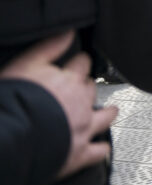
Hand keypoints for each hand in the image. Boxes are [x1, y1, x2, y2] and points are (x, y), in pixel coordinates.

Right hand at [0, 32, 117, 180]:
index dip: (78, 63)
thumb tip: (69, 31)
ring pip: (104, 117)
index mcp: (68, 80)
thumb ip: (49, 47)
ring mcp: (82, 128)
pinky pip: (98, 151)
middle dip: (87, 87)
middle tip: (82, 90)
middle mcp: (81, 103)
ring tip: (109, 112)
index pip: (82, 64)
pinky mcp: (79, 154)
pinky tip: (102, 147)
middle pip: (92, 89)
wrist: (8, 138)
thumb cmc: (11, 102)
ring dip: (106, 113)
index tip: (78, 63)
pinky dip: (101, 148)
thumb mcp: (26, 64)